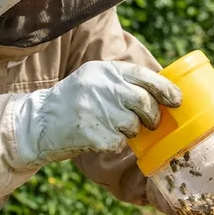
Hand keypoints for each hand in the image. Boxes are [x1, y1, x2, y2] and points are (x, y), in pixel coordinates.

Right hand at [13, 60, 181, 167]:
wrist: (37, 122)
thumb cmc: (74, 103)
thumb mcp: (95, 81)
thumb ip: (122, 82)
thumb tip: (162, 93)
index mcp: (103, 70)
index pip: (143, 76)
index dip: (165, 90)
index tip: (177, 101)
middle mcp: (100, 87)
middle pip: (144, 102)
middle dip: (152, 116)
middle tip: (151, 123)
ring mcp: (94, 110)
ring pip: (133, 125)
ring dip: (130, 131)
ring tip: (115, 128)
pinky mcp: (90, 133)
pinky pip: (118, 142)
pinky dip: (114, 144)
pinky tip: (100, 138)